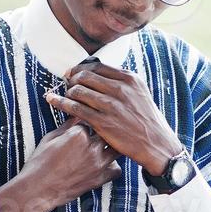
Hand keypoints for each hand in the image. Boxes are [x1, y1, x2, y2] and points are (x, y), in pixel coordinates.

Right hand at [0, 116, 121, 211]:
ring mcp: (98, 164)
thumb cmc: (40, 162)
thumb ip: (68, 125)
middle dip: (101, 132)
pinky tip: (104, 165)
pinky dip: (112, 166)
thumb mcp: (51, 137)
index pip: (91, 120)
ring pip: (115, 149)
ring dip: (110, 147)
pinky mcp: (100, 179)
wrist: (38, 189)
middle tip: (97, 135)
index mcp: (78, 134)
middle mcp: (92, 147)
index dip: (88, 122)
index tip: (85, 125)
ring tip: (103, 148)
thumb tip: (77, 114)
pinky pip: (116, 169)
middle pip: (106, 133)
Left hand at [45, 62, 182, 174]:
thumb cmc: (147, 121)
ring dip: (67, 92)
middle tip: (67, 85)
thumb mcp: (140, 95)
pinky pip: (75, 108)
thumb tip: (100, 76)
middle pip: (85, 76)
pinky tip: (53, 101)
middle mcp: (120, 89)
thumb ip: (122, 84)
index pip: (97, 67)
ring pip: (78, 90)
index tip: (73, 74)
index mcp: (130, 79)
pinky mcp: (103, 122)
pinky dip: (61, 103)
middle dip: (72, 79)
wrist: (157, 144)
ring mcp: (111, 105)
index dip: (80, 69)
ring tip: (64, 96)